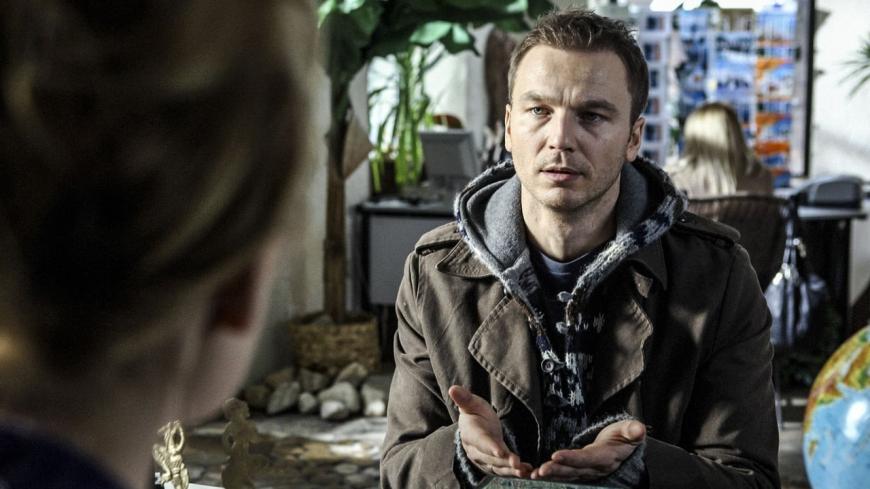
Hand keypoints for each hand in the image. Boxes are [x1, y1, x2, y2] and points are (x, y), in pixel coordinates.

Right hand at [448, 385, 532, 477]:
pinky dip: (514, 472)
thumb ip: (465, 398)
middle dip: (504, 461)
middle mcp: (475, 449)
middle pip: (490, 457)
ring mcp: (483, 459)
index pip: (480, 440)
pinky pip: (502, 470)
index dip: (489, 446)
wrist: (474, 427)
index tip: (500, 451)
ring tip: (524, 471)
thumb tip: (452, 389)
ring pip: (497, 466)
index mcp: (471, 433)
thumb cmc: (474, 412)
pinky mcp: (492, 465)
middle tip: (517, 463)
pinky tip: (527, 471)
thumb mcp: (472, 403)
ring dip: (510, 470)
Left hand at [531, 420, 645, 480]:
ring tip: (535, 474)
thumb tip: (638, 428)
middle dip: (557, 471)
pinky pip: (564, 475)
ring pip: (567, 475)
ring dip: (551, 475)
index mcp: (607, 457)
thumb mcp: (630, 430)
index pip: (588, 459)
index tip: (555, 455)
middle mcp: (596, 468)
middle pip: (574, 471)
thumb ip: (632, 430)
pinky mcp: (580, 472)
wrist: (624, 448)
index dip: (573, 459)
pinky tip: (536, 474)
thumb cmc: (625, 435)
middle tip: (540, 470)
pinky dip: (551, 475)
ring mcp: (587, 472)